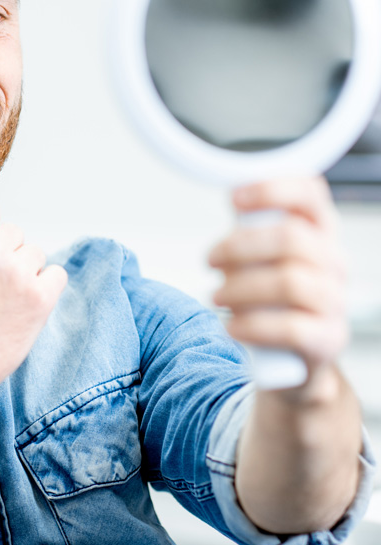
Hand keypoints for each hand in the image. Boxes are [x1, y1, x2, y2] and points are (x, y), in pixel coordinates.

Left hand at [208, 177, 348, 388]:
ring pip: (290, 282)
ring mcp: (334, 301)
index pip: (311, 194)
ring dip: (241, 288)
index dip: (273, 189)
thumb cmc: (271, 296)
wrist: (292, 355)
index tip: (234, 199)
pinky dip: (252, 325)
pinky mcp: (327, 339)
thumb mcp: (261, 256)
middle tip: (210, 259)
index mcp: (318, 232)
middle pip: (292, 238)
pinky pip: (291, 328)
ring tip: (217, 295)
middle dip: (239, 247)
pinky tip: (231, 326)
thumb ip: (251, 229)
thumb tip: (231, 199)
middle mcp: (333, 262)